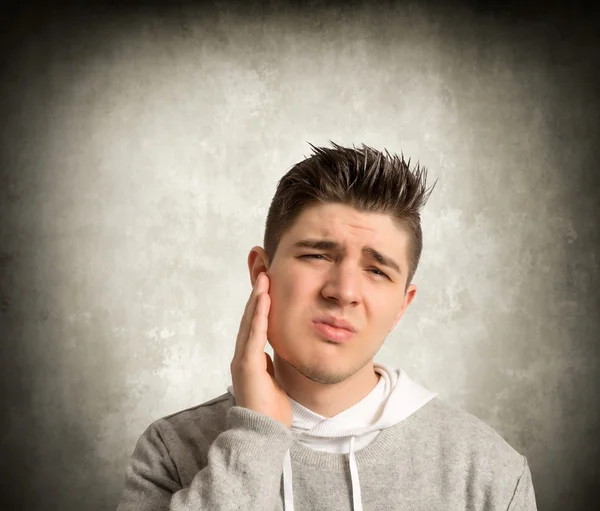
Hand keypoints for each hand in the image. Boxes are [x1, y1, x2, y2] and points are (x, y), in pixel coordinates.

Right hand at [230, 272, 291, 427]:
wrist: (264, 435)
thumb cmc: (270, 411)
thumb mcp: (273, 380)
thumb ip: (269, 364)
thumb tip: (272, 353)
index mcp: (249, 359)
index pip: (255, 325)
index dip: (260, 304)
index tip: (267, 284)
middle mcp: (242, 356)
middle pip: (249, 319)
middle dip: (257, 294)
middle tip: (263, 271)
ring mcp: (242, 360)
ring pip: (250, 323)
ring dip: (257, 299)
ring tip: (264, 278)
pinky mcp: (247, 366)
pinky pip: (254, 336)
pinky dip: (258, 316)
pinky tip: (263, 299)